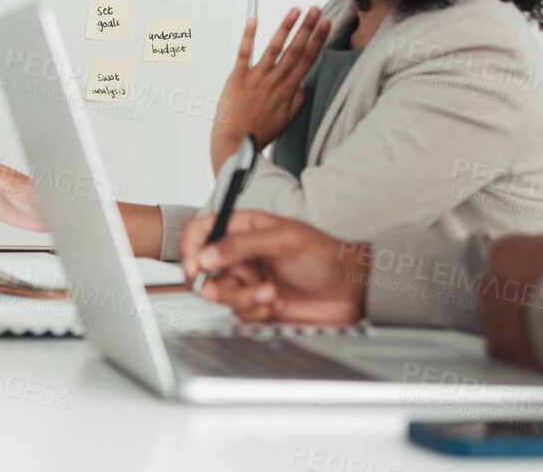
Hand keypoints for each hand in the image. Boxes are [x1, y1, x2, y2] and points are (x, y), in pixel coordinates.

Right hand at [179, 211, 368, 324]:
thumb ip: (241, 244)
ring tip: (272, 294)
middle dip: (216, 284)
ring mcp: (247, 280)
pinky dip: (257, 312)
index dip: (189, 248)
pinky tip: (278, 304)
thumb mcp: (284, 239)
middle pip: (203, 270)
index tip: (195, 267)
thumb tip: (205, 255)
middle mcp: (240, 254)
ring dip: (245, 299)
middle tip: (228, 290)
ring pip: (220, 295)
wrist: (353, 290)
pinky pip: (239, 314)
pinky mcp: (256, 304)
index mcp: (242, 228)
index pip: (200, 231)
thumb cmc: (326, 255)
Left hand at [210, 7, 330, 171]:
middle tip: (316, 9)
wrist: (236, 142)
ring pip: (274, 48)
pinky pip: (244, 54)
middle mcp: (275, 81)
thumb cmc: (260, 131)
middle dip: (307, 28)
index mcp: (288, 90)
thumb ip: (296, 100)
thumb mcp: (287, 118)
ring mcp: (256, 78)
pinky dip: (249, 36)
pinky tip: (254, 20)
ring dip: (285, 28)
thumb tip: (302, 86)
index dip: (318, 40)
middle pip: (295, 50)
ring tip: (295, 10)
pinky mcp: (237, 78)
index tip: (327, 24)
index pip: (307, 60)